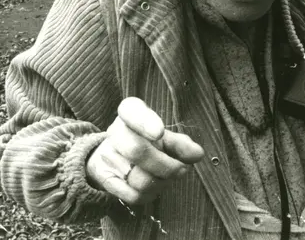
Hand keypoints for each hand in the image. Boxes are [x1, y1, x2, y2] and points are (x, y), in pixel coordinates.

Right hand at [86, 97, 204, 204]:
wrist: (116, 156)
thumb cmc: (146, 141)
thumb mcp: (164, 137)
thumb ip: (181, 143)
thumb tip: (197, 154)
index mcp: (130, 112)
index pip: (131, 110)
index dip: (145, 122)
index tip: (159, 132)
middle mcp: (114, 132)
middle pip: (136, 150)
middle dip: (166, 165)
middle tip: (182, 169)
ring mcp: (107, 157)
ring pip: (139, 178)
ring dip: (162, 182)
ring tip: (168, 176)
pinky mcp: (107, 180)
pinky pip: (134, 195)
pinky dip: (152, 193)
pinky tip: (156, 185)